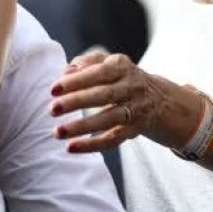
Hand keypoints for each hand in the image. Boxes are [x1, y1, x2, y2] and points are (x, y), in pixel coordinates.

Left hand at [49, 52, 179, 152]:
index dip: (76, 81)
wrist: (160, 100)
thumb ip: (86, 63)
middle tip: (52, 109)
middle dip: (76, 102)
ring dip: (81, 127)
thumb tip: (65, 71)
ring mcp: (136, 109)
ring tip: (58, 132)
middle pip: (103, 95)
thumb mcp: (109, 64)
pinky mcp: (135, 129)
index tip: (53, 89)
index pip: (98, 72)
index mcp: (121, 66)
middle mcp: (132, 86)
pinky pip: (113, 139)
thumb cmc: (122, 79)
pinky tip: (71, 147)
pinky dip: (92, 145)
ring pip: (108, 119)